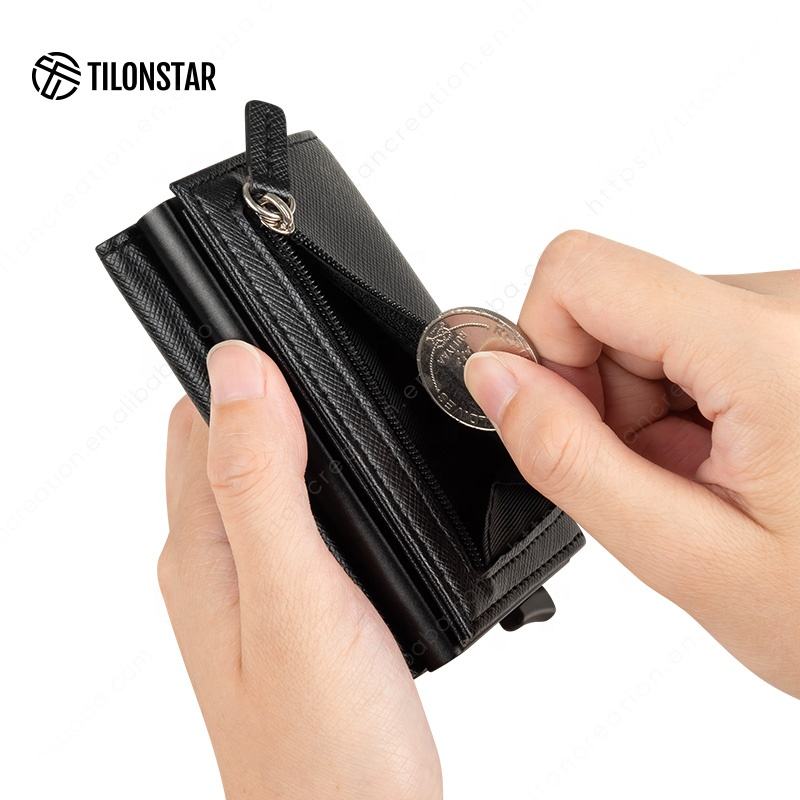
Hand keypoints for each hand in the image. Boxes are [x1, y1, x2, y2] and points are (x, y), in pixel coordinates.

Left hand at [159, 342, 441, 798]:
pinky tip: (358, 483)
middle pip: (225, 438)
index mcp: (200, 548)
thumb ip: (262, 484)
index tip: (284, 320)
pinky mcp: (295, 604)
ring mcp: (253, 585)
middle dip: (270, 387)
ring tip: (347, 403)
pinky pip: (295, 514)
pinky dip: (322, 480)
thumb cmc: (327, 743)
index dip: (239, 362)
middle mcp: (214, 561)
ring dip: (298, 430)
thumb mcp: (295, 595)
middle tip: (328, 356)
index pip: (198, 417)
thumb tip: (239, 371)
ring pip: (264, 473)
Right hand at [465, 231, 799, 697]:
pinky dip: (684, 403)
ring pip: (644, 326)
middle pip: (611, 305)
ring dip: (647, 409)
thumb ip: (571, 460)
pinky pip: (688, 338)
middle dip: (605, 400)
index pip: (580, 272)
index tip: (568, 425)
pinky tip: (732, 458)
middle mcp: (791, 305)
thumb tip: (492, 377)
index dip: (541, 348)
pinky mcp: (791, 325)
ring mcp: (795, 311)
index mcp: (770, 349)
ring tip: (709, 478)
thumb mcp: (689, 558)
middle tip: (663, 480)